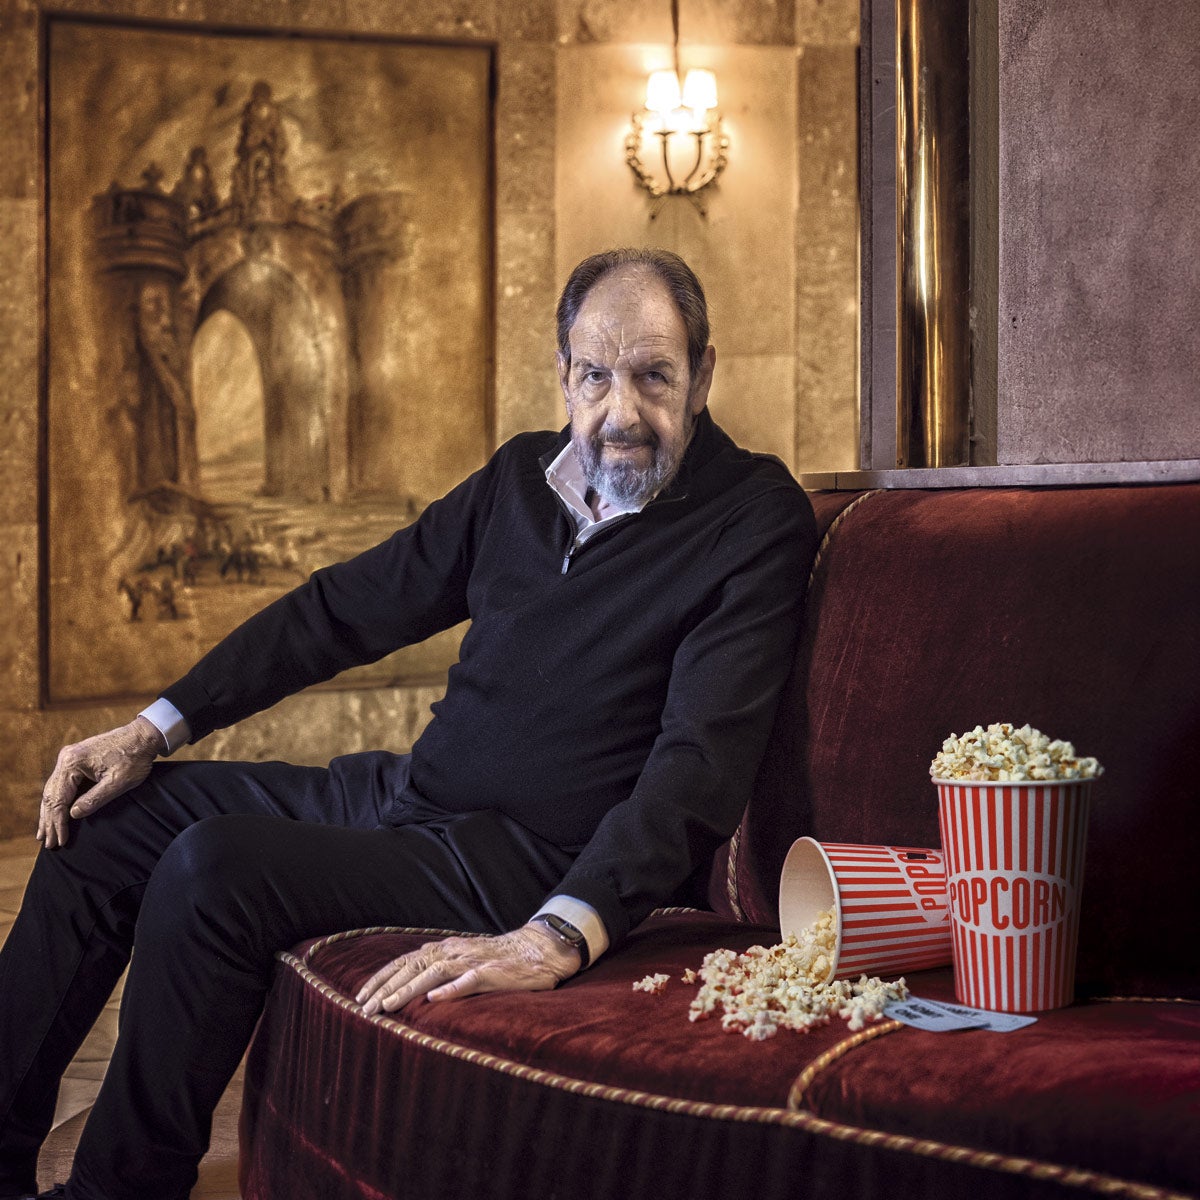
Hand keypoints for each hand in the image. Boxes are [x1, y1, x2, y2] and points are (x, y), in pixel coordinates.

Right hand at [38, 716, 163, 849]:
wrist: (144, 735)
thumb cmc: (134, 757)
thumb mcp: (117, 782)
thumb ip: (94, 799)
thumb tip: (73, 815)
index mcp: (71, 763)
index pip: (58, 799)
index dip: (58, 823)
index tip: (59, 841)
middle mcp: (66, 758)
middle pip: (51, 795)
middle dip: (49, 821)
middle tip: (47, 843)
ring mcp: (69, 757)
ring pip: (53, 790)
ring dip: (50, 812)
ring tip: (44, 833)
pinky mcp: (76, 759)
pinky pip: (61, 784)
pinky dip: (58, 801)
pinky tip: (55, 813)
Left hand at [355, 923, 581, 1015]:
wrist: (540, 949)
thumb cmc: (500, 959)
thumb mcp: (465, 960)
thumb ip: (441, 970)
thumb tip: (412, 988)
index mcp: (446, 950)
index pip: (405, 961)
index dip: (381, 978)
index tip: (360, 996)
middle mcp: (454, 952)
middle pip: (413, 967)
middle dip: (386, 988)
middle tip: (365, 1009)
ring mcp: (473, 962)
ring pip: (435, 973)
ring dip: (409, 989)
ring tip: (388, 1006)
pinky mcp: (494, 974)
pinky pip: (470, 980)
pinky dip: (451, 989)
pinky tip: (434, 1000)